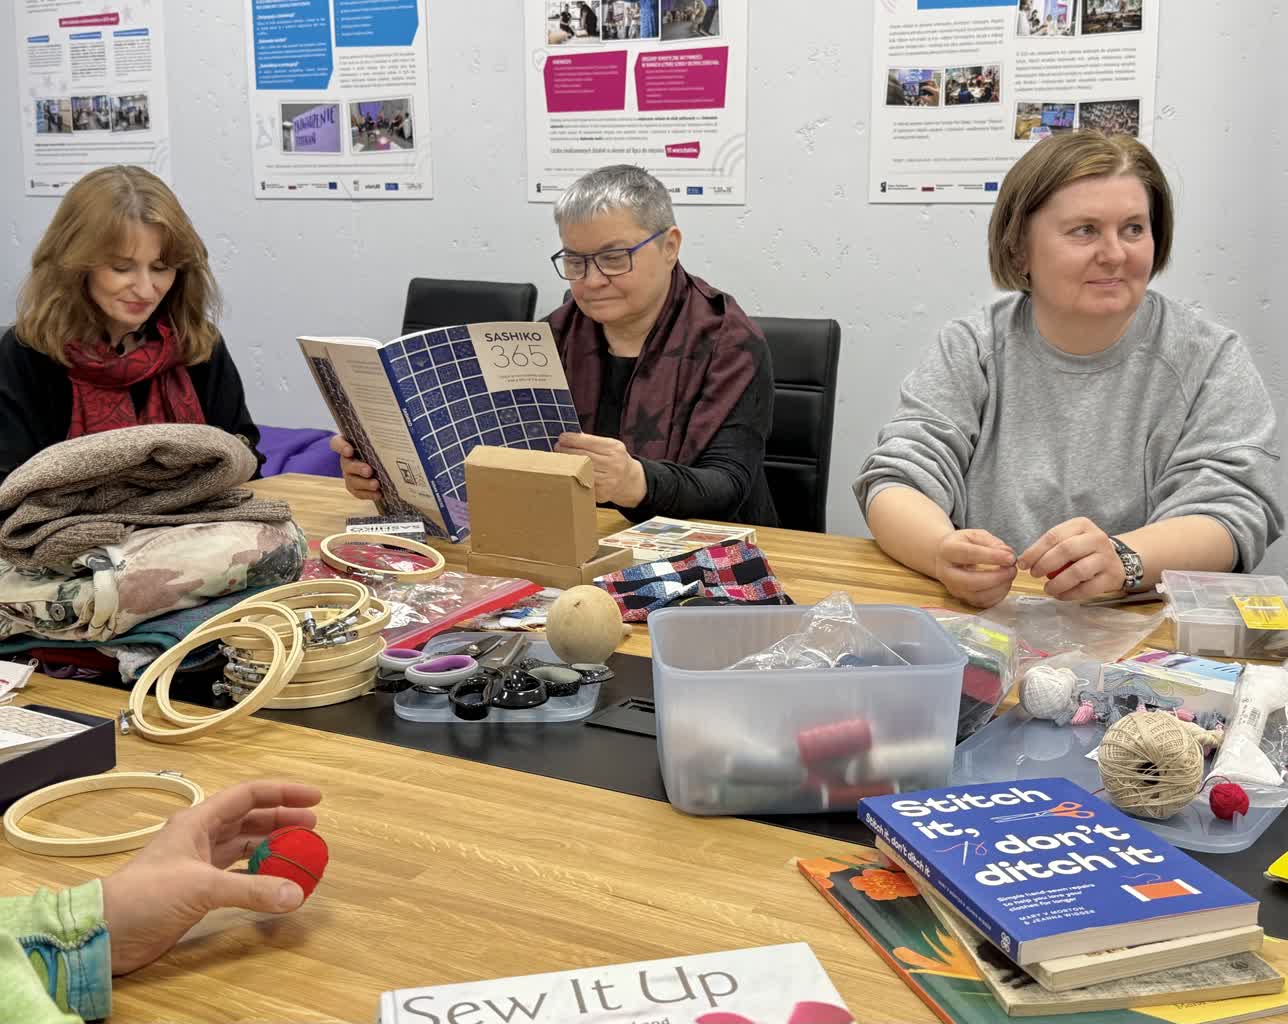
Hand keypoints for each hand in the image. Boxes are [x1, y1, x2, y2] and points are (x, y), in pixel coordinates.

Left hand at [101, 780, 321, 974]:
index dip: (283, 793)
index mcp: (198, 820)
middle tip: (313, 827)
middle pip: (249, 818)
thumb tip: (296, 894)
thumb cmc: (147, 895)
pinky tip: (273, 880)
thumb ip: (251, 889)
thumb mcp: (202, 886)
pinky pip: (236, 872)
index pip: (249, 795)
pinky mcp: (196, 889)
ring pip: (243, 845)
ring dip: (271, 846)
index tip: (314, 798)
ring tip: (298, 852)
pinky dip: (257, 873)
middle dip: (282, 820)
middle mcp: (200, 836)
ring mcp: (198, 863)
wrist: (106, 934)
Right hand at [329, 435, 380, 501]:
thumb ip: (381, 436)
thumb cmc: (379, 447)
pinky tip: (378, 494)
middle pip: (346, 464)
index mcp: (348, 444)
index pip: (337, 443)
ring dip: (364, 484)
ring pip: (351, 480)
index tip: (349, 451)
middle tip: (368, 471)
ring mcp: (349, 474)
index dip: (341, 447)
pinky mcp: (355, 487)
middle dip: (357, 468)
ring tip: (376, 484)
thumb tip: (396, 431)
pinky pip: (358, 492)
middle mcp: (346, 460)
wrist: (381, 461)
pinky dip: (368, 494)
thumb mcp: (379, 440)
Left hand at [554, 432, 646, 506]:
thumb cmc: (613, 459)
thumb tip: (568, 438)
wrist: (628, 480)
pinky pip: (584, 483)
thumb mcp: (609, 446)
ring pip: (582, 471)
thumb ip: (592, 442)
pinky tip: (567, 472)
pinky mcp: (603, 493)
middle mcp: (614, 464)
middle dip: (567, 451)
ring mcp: (609, 480)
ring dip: (567, 465)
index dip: (573, 439)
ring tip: (559, 459)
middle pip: (584, 456)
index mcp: (615, 449)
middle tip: (556, 448)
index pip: (590, 442)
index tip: (562, 437)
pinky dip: (574, 477)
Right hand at [933, 529, 1017, 608]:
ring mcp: (953, 588)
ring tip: (1010, 575)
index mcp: (947, 550)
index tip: (1010, 557)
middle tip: (1012, 569)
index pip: (969, 555)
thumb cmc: (962, 544)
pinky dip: (997, 596)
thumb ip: (992, 543)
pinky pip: (982, 603)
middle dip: (996, 577)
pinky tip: (1004, 584)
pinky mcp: (962, 598)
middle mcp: (946, 572)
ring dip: (999, 588)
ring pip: (977, 596)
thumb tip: (1008, 554)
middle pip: (970, 581)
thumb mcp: (975, 535)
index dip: (992, 557)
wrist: (944, 557)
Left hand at [1017, 517, 1125, 600]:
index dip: (1034, 551)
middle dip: (1044, 564)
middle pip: (1065, 550)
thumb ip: (1050, 547)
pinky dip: (1070, 594)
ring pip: (1078, 571)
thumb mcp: (1070, 539)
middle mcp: (1096, 538)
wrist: (1116, 560)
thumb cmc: (1084, 550)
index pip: (1053, 536)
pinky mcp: (1112, 576)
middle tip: (1034, 574)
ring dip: (1058, 583)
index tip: (1022, 564)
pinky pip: (1088, 588)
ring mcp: (1107, 557)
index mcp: (1082, 525)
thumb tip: (1024, 561)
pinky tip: (1060, 595)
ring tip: (1047, 588)